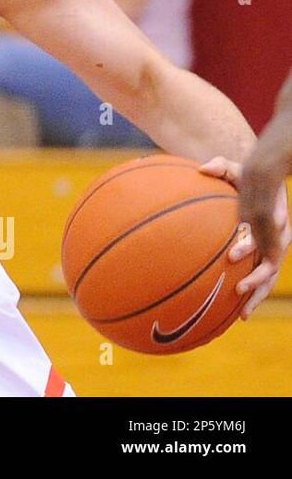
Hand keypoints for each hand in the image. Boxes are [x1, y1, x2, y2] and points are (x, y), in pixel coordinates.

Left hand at [200, 155, 289, 318]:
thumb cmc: (245, 174)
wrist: (260, 179)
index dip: (249, 246)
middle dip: (257, 280)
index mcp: (270, 218)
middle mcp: (276, 237)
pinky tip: (237, 311)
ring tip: (242, 315)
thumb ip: (221, 165)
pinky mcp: (266, 253)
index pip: (263, 237)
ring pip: (268, 277)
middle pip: (271, 264)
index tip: (231, 256)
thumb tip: (204, 167)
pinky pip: (261, 276)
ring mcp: (273, 247)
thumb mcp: (234, 166)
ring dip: (257, 295)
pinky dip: (253, 292)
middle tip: (239, 291)